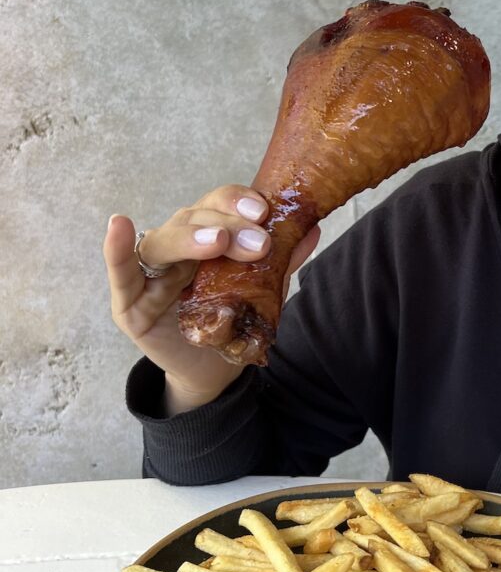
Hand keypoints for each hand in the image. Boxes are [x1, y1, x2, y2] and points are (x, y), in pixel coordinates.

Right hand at [104, 185, 320, 413]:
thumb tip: (311, 228)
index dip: (238, 202)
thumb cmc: (235, 319)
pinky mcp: (130, 303)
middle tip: (256, 243)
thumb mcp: (262, 288)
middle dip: (227, 225)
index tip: (264, 210)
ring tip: (219, 242)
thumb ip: (281, 261)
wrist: (215, 369)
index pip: (219, 205)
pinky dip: (117, 250)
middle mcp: (178, 245)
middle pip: (194, 218)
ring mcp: (151, 272)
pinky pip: (121, 273)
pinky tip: (119, 225)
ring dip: (191, 237)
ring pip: (163, 240)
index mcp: (208, 233)